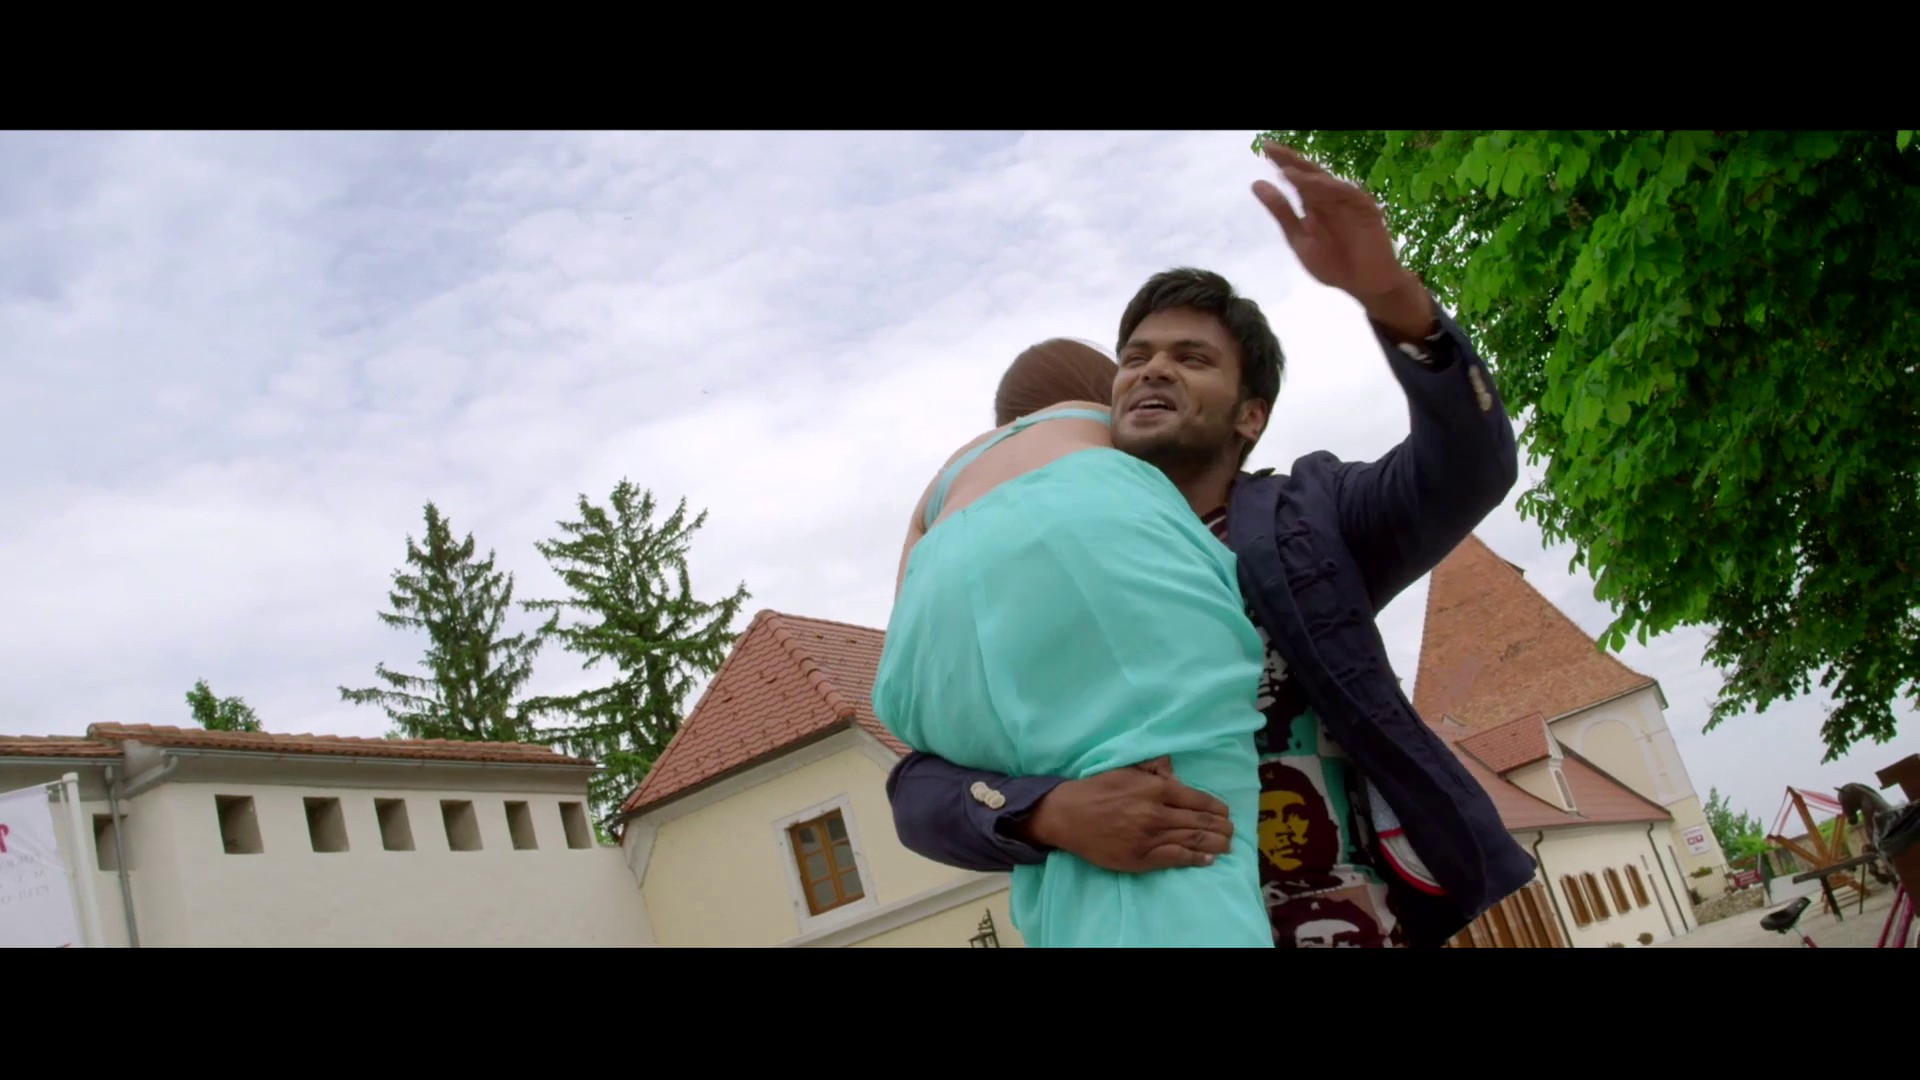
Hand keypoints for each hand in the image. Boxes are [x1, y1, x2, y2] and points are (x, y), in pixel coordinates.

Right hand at [1017, 757, 1234, 871]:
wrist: (1066, 815)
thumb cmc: (1096, 790)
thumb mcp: (1125, 770)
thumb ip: (1152, 767)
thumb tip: (1173, 767)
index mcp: (1155, 789)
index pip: (1197, 800)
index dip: (1216, 808)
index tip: (1225, 813)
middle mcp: (1156, 813)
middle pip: (1200, 822)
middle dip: (1221, 828)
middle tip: (1232, 832)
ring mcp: (1149, 838)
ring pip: (1192, 841)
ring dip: (1215, 844)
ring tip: (1227, 846)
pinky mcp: (1140, 858)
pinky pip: (1175, 859)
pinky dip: (1195, 859)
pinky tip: (1207, 860)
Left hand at [1251, 142, 1433, 339]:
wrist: (1363, 285)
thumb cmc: (1333, 264)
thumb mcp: (1299, 238)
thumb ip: (1281, 211)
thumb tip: (1256, 184)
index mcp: (1314, 203)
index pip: (1297, 178)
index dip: (1283, 163)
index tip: (1265, 148)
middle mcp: (1330, 198)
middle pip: (1310, 174)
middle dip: (1291, 161)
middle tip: (1270, 148)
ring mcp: (1349, 202)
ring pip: (1327, 183)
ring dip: (1306, 176)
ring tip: (1285, 170)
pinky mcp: (1366, 210)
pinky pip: (1348, 195)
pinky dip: (1331, 189)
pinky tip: (1314, 185)